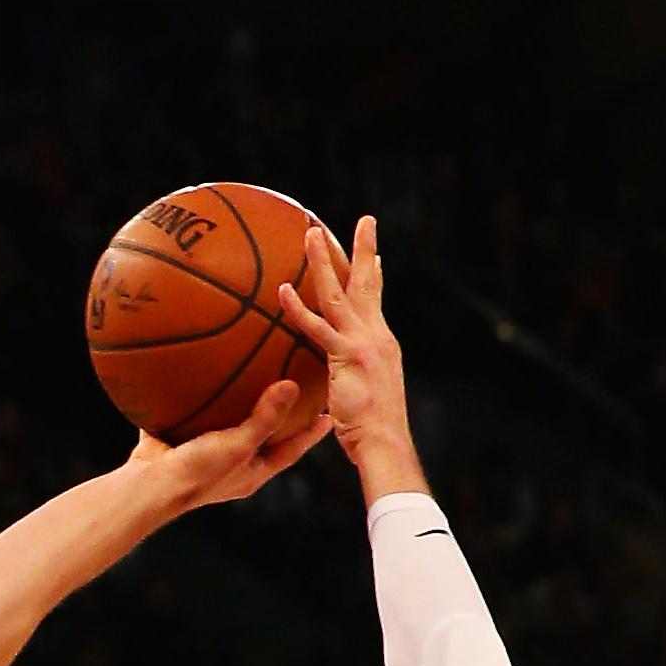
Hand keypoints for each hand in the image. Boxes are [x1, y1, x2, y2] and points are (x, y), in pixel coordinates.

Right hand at [128, 379, 331, 513]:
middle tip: (297, 392)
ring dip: (237, 405)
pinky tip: (196, 373)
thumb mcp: (237, 445)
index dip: (310, 434)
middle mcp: (230, 465)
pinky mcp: (177, 441)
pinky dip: (195, 397)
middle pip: (262, 438)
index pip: (291, 451)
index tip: (329, 416)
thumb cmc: (197, 474)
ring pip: (227, 425)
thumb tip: (292, 386)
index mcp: (251, 472)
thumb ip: (264, 418)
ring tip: (251, 376)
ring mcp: (203, 454)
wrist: (147, 486)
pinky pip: (190, 415)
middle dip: (278, 418)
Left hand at [276, 216, 416, 478]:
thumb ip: (347, 382)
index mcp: (380, 343)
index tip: (375, 254)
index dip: (375, 275)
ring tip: (311, 233)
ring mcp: (364, 343)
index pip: (377, 301)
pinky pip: (317, 327)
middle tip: (364, 221)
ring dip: (325, 261)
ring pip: (340, 293)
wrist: (384, 444)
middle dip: (366, 250)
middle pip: (369, 284)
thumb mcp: (359, 397)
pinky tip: (282, 291)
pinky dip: (298, 309)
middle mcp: (377, 336)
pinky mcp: (347, 357)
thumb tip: (333, 386)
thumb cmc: (370, 432)